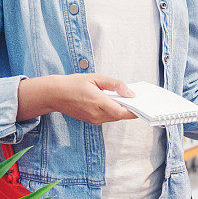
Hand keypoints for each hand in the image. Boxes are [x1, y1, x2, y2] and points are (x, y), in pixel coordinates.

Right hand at [17, 74, 136, 124]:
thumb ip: (115, 84)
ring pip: (114, 118)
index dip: (134, 111)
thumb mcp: (95, 78)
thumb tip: (130, 93)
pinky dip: (113, 111)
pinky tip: (114, 103)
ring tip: (126, 100)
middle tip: (137, 100)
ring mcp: (94, 120)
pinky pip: (107, 118)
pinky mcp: (92, 121)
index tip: (142, 105)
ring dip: (121, 110)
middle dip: (130, 109)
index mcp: (98, 102)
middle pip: (120, 116)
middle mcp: (97, 114)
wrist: (55, 95)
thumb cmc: (73, 84)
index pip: (122, 112)